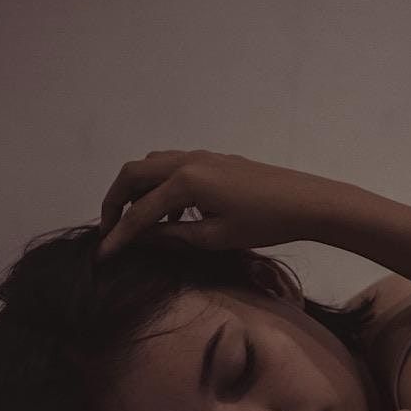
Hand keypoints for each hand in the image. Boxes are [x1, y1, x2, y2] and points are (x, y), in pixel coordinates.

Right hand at [98, 150, 352, 257]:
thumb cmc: (264, 224)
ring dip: (138, 190)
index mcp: (185, 181)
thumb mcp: (215, 238)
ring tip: (140, 223)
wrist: (306, 201)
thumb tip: (142, 237)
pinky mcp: (216, 159)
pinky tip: (175, 216)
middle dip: (115, 200)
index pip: (140, 212)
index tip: (104, 255)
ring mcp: (202, 156)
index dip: (119, 235)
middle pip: (134, 173)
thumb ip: (173, 236)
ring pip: (153, 165)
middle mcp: (187, 161)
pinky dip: (161, 186)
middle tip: (111, 229)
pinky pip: (174, 166)